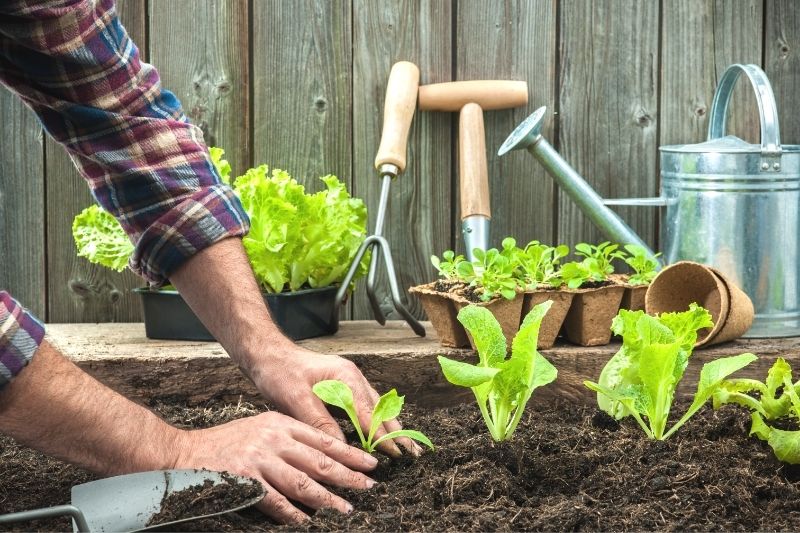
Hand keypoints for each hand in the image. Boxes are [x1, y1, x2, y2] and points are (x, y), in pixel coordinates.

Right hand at [173, 410, 377, 522]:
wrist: (185, 452)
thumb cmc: (226, 443)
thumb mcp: (261, 428)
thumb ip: (288, 439)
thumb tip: (321, 458)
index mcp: (280, 423)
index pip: (323, 439)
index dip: (349, 453)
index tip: (370, 464)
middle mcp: (273, 439)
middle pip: (319, 460)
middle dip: (348, 475)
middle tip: (368, 487)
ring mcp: (259, 459)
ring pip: (303, 482)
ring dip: (327, 498)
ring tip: (346, 509)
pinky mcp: (245, 481)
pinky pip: (276, 502)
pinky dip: (294, 514)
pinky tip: (307, 522)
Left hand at [252, 346, 421, 456]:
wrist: (266, 353)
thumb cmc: (279, 372)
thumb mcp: (296, 399)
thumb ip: (320, 422)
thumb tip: (341, 448)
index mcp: (345, 377)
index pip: (369, 413)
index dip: (382, 436)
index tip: (396, 454)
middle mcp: (352, 377)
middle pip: (380, 408)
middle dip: (396, 431)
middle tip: (412, 453)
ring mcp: (349, 381)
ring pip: (376, 407)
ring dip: (389, 427)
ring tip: (404, 446)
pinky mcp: (342, 386)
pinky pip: (365, 406)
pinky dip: (375, 421)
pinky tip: (380, 433)